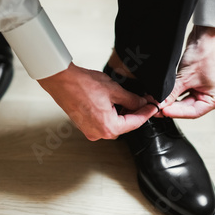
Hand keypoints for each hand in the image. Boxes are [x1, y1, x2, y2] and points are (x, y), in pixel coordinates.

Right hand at [38, 63, 157, 140]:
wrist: (61, 81)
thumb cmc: (82, 85)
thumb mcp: (114, 90)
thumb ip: (131, 99)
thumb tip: (141, 103)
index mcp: (108, 127)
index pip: (135, 123)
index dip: (146, 113)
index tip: (153, 107)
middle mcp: (99, 133)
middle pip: (124, 126)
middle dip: (134, 114)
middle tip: (143, 101)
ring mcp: (90, 131)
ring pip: (113, 125)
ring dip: (122, 114)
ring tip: (128, 100)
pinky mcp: (84, 126)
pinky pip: (102, 123)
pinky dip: (110, 115)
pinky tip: (113, 103)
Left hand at [158, 25, 214, 117]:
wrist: (205, 35)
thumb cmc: (205, 53)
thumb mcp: (186, 77)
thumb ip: (172, 93)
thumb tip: (160, 104)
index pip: (193, 113)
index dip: (176, 113)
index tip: (162, 111)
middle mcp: (210, 96)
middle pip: (187, 108)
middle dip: (171, 107)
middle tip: (155, 108)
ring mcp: (202, 89)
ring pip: (183, 101)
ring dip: (170, 101)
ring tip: (156, 101)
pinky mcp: (194, 83)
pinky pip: (182, 92)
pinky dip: (172, 93)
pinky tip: (162, 95)